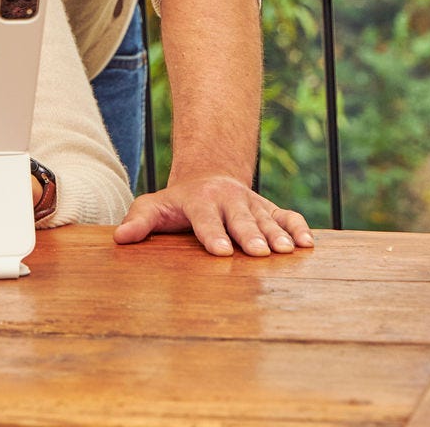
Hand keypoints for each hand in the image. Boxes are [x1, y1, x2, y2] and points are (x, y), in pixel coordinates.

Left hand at [112, 173, 313, 256]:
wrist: (208, 178)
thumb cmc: (177, 202)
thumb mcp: (154, 206)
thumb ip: (139, 220)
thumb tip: (120, 238)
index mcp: (200, 200)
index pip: (205, 219)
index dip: (212, 234)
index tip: (220, 251)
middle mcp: (229, 200)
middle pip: (241, 219)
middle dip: (250, 235)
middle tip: (258, 252)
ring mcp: (252, 203)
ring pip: (266, 218)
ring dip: (278, 234)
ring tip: (287, 251)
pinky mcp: (269, 209)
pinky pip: (286, 216)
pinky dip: (298, 227)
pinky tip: (308, 243)